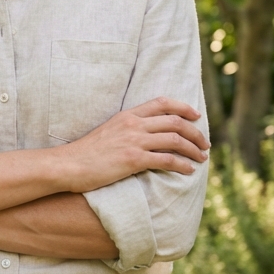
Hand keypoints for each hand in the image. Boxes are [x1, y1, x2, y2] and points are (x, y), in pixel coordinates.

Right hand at [57, 97, 208, 192]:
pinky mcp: (133, 160)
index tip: (196, 116)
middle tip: (204, 143)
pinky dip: (182, 164)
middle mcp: (133, 125)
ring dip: (193, 149)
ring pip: (175, 140)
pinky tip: (189, 170)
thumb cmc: (86, 153)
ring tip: (202, 158)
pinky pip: (166, 160)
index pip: (162, 103)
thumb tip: (145, 135)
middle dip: (195, 133)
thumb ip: (127, 129)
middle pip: (175, 122)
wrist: (69, 165)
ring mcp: (134, 141)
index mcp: (127, 115)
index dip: (183, 107)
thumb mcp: (108, 131)